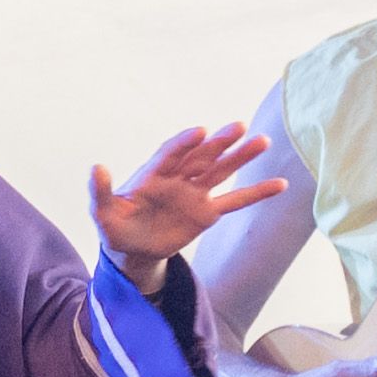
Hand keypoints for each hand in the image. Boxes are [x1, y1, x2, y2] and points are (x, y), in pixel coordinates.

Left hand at [88, 124, 288, 291]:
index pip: (170, 155)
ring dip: (240, 157)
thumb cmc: (115, 227)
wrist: (132, 249)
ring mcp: (194, 194)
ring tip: (262, 142)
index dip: (183, 143)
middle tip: (239, 127)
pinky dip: (256, 193)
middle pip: (200, 157)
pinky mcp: (207, 213)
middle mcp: (177, 179)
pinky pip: (235, 201)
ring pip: (220, 172)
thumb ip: (102, 192)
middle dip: (218, 143)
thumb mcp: (102, 213)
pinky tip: (279, 185)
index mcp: (152, 175)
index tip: (200, 131)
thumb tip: (96, 167)